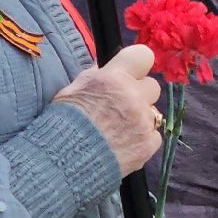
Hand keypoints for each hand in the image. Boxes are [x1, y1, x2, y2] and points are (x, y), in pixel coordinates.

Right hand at [53, 44, 164, 174]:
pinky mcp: (148, 144)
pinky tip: (123, 144)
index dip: (138, 65)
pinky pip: (154, 135)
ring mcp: (143, 121)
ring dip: (141, 118)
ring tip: (118, 129)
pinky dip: (142, 139)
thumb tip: (103, 65)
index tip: (132, 72)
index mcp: (114, 78)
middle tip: (121, 106)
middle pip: (152, 86)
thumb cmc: (63, 124)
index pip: (144, 55)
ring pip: (153, 112)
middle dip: (140, 94)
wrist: (63, 162)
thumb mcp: (72, 91)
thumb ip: (93, 76)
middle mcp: (133, 97)